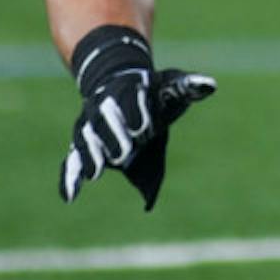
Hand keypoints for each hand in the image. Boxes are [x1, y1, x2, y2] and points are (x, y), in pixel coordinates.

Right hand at [59, 25, 214, 210]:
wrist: (119, 82)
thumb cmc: (153, 90)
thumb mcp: (171, 85)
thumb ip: (189, 86)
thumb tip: (210, 85)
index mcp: (129, 89)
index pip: (130, 101)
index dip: (138, 115)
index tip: (145, 130)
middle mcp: (104, 104)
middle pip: (104, 120)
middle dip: (113, 136)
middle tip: (124, 153)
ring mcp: (90, 123)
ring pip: (85, 138)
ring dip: (90, 155)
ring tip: (95, 174)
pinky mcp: (82, 141)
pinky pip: (72, 159)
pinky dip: (69, 177)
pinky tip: (70, 197)